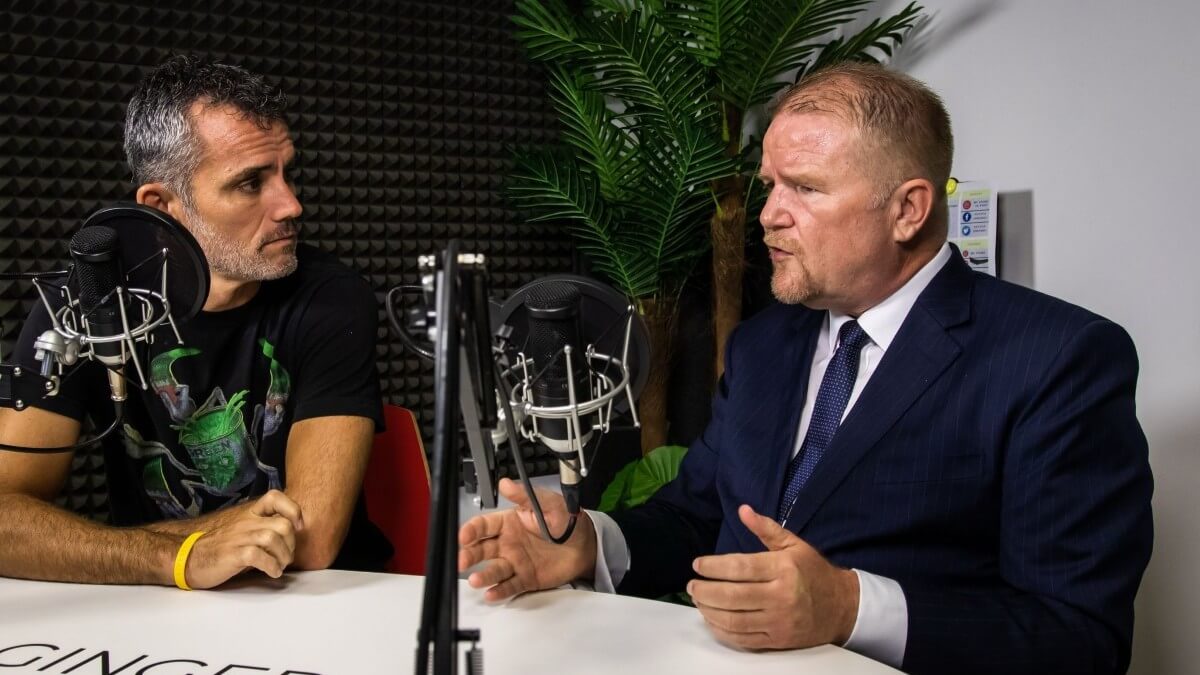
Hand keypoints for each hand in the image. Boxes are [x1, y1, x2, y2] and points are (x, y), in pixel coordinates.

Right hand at [182, 490, 304, 589]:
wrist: (185, 557)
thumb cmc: (217, 547)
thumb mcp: (241, 530)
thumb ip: (261, 527)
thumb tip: (289, 537)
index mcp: (248, 513)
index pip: (275, 496)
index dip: (292, 509)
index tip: (298, 526)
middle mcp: (245, 522)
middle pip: (283, 524)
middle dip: (291, 544)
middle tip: (285, 557)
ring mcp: (239, 537)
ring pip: (274, 539)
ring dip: (283, 557)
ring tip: (279, 566)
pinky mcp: (233, 554)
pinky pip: (260, 557)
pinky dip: (272, 567)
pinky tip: (271, 573)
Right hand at [458, 478, 595, 600]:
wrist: (586, 544)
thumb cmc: (566, 521)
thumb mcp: (548, 503)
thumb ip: (525, 496)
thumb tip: (506, 484)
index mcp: (509, 522)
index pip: (483, 525)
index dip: (471, 530)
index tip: (464, 535)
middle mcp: (507, 543)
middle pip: (481, 549)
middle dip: (469, 555)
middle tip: (462, 560)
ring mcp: (515, 562)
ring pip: (493, 570)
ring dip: (482, 575)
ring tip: (476, 580)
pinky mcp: (525, 579)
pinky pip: (509, 586)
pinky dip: (499, 591)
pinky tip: (491, 593)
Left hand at [689, 504, 858, 650]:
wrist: (842, 607)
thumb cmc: (814, 572)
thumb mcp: (795, 544)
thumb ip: (766, 528)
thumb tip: (743, 510)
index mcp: (783, 569)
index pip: (740, 567)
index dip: (714, 566)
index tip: (697, 564)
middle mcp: (781, 596)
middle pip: (732, 596)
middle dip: (704, 591)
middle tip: (691, 585)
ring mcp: (779, 621)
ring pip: (734, 619)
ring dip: (709, 611)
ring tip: (698, 601)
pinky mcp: (778, 640)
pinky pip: (743, 639)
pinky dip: (722, 630)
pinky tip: (712, 619)